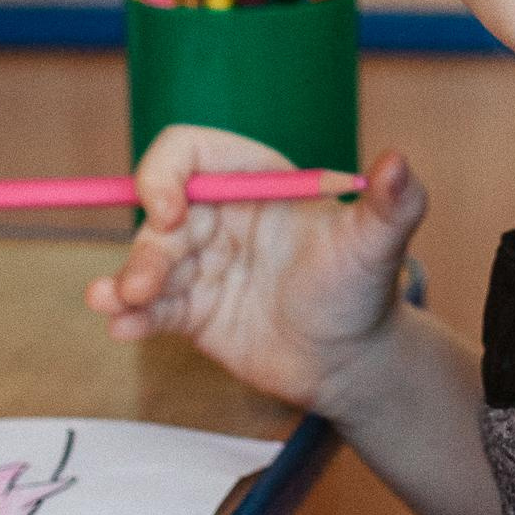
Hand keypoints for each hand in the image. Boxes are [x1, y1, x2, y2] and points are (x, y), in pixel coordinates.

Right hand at [85, 125, 426, 421]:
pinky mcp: (190, 311)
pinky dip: (129, 316)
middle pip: (159, 212)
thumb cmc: (364, 292)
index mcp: (254, 181)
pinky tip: (122, 329)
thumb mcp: (376, 247)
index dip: (167, 172)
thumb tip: (400, 163)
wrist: (351, 362)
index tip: (170, 211)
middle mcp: (220, 216)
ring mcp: (201, 265)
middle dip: (146, 245)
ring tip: (114, 304)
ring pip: (147, 261)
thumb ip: (391, 204)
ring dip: (125, 279)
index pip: (190, 153)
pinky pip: (150, 308)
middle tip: (144, 284)